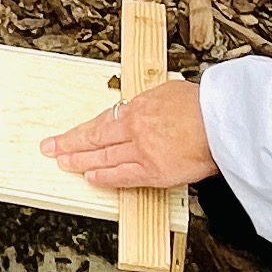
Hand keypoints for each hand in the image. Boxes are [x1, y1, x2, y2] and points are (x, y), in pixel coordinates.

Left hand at [46, 79, 217, 189]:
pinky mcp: (153, 171)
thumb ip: (149, 104)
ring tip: (65, 164)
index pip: (100, 123)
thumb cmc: (203, 105)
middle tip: (50, 149)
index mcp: (137, 109)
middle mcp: (134, 130)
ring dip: (82, 162)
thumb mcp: (168, 93)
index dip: (79, 132)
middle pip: (94, 140)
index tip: (63, 136)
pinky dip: (106, 178)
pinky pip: (123, 177)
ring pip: (103, 159)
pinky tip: (92, 179)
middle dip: (69, 145)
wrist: (222, 122)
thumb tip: (140, 109)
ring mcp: (141, 152)